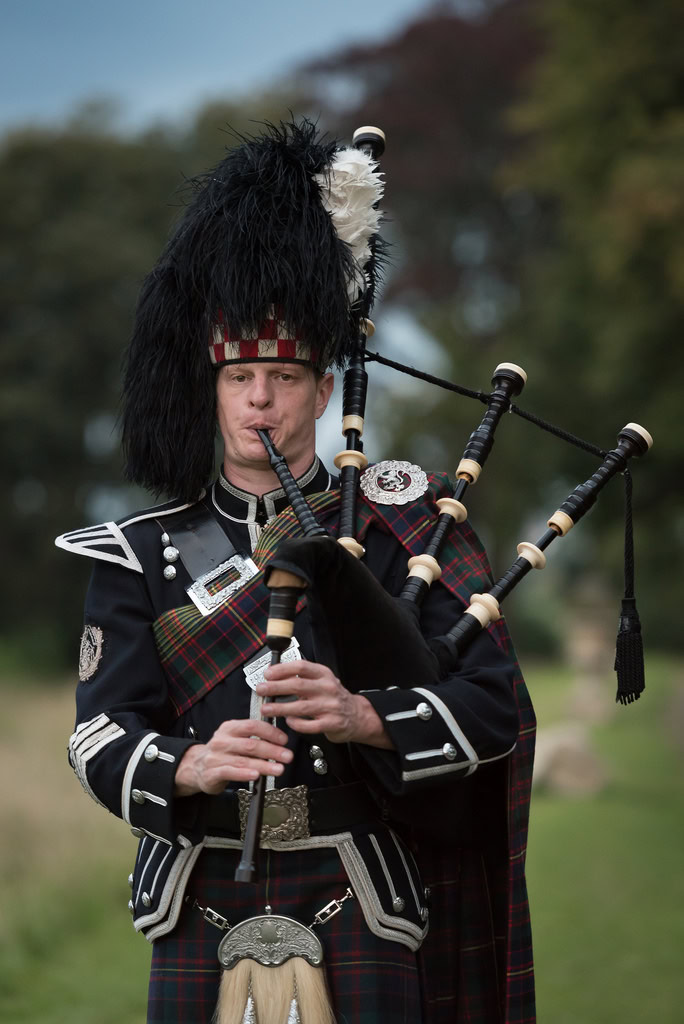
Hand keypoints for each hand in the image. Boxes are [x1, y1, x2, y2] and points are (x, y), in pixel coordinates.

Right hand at [174, 719, 293, 795]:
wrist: (197, 767)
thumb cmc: (223, 753)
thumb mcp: (235, 739)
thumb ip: (254, 738)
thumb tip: (280, 741)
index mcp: (229, 728)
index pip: (252, 725)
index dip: (270, 732)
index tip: (284, 740)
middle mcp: (222, 741)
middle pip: (251, 744)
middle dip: (272, 750)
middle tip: (287, 756)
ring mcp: (216, 757)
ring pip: (243, 760)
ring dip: (264, 765)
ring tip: (278, 769)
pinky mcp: (212, 773)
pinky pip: (230, 772)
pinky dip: (244, 774)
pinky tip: (256, 776)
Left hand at [257, 660, 392, 748]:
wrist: (357, 715)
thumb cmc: (333, 697)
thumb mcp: (322, 680)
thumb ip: (301, 677)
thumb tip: (274, 673)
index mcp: (324, 674)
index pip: (301, 667)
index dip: (282, 669)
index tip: (268, 674)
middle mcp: (327, 688)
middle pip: (298, 685)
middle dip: (276, 687)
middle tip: (261, 689)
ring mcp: (330, 706)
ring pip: (301, 707)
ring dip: (280, 708)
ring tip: (266, 708)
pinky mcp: (331, 723)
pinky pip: (309, 725)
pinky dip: (296, 723)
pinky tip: (288, 721)